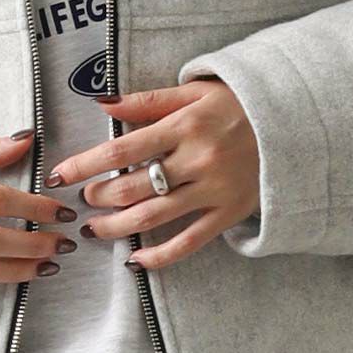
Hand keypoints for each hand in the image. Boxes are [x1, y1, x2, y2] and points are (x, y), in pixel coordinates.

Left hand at [44, 80, 260, 269]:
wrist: (292, 125)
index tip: (59, 175)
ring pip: (152, 218)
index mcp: (184, 126)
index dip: (84, 165)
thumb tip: (101, 101)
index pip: (121, 150)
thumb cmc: (236, 104)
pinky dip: (159, 256)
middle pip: (131, 188)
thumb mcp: (194, 92)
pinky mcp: (228, 214)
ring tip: (95, 229)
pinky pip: (188, 243)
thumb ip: (147, 100)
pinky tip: (135, 261)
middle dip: (98, 197)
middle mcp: (197, 160)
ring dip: (116, 228)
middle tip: (82, 199)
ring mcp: (214, 191)